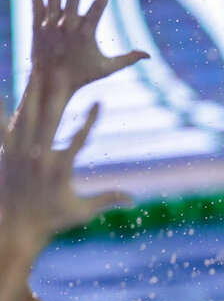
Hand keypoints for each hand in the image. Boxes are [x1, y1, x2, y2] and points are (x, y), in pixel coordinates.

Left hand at [0, 78, 129, 253]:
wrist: (17, 228)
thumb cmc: (52, 221)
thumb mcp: (83, 211)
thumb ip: (107, 199)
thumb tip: (133, 199)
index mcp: (61, 168)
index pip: (81, 138)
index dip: (92, 118)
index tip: (100, 101)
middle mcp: (40, 157)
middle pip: (51, 119)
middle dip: (56, 94)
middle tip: (61, 73)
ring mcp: (20, 155)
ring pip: (26, 119)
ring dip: (31, 95)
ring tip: (34, 74)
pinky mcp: (5, 156)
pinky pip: (2, 130)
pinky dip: (1, 113)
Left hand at [30, 0, 148, 100]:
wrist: (50, 83)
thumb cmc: (81, 76)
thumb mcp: (107, 69)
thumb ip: (128, 59)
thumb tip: (148, 55)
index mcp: (86, 32)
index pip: (99, 4)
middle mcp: (67, 25)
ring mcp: (50, 23)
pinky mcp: (37, 25)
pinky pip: (36, 2)